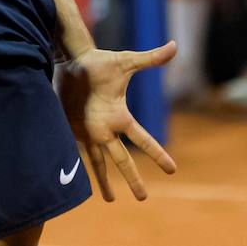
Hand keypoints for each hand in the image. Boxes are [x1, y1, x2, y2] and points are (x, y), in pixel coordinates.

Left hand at [58, 43, 177, 201]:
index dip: (158, 154)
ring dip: (104, 181)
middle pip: (122, 160)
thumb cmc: (99, 62)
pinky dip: (76, 167)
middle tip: (143, 198)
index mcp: (120, 117)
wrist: (71, 60)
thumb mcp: (127, 62)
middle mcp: (106, 128)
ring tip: (110, 200)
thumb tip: (175, 46)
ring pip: (99, 162)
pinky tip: (76, 184)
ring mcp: (89, 130)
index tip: (172, 170)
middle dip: (133, 179)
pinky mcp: (71, 128)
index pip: (144, 140)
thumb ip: (150, 58)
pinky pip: (75, 152)